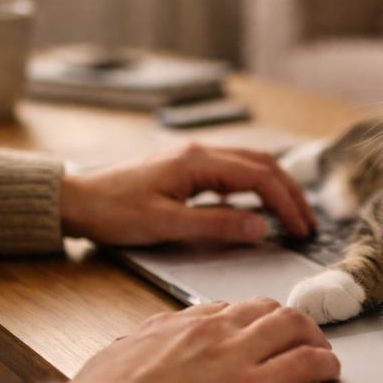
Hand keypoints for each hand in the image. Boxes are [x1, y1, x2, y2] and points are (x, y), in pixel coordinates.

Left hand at [60, 144, 316, 244]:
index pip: (260, 177)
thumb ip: (215, 225)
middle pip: (262, 165)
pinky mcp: (185, 168)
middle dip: (290, 193)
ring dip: (275, 188)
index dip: (286, 203)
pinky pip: (232, 172)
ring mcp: (193, 158)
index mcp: (198, 162)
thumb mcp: (164, 224)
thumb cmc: (112, 212)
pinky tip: (257, 206)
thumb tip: (260, 226)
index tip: (301, 229)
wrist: (75, 200)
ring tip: (291, 215)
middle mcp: (200, 153)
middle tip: (307, 223)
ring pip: (249, 165)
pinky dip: (255, 187)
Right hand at [71, 298, 339, 382]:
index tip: (252, 332)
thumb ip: (129, 348)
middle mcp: (210, 331)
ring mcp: (236, 355)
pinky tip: (331, 370)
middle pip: (263, 308)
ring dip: (312, 335)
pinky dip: (324, 362)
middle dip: (284, 320)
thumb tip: (130, 343)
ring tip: (321, 349)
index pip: (222, 310)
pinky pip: (304, 363)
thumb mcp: (108, 362)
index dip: (245, 320)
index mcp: (175, 325)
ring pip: (291, 324)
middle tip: (296, 337)